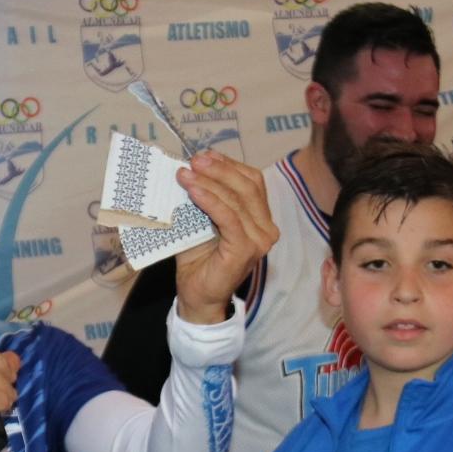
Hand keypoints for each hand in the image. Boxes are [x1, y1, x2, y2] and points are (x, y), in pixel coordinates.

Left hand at [174, 150, 278, 325]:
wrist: (197, 296)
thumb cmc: (199, 260)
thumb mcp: (201, 220)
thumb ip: (204, 198)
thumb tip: (191, 168)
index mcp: (260, 217)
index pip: (251, 181)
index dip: (228, 165)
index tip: (204, 155)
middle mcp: (266, 227)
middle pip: (247, 186)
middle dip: (218, 169)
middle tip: (194, 160)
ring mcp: (259, 239)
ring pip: (237, 200)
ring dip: (209, 183)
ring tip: (185, 174)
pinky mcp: (246, 249)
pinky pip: (229, 218)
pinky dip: (210, 201)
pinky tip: (194, 191)